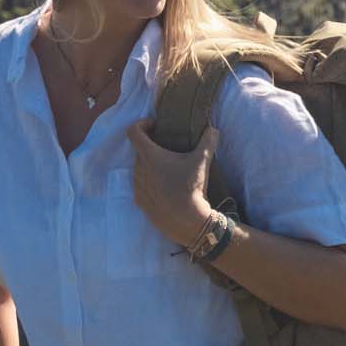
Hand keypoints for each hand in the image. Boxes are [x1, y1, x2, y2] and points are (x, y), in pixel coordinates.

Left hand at [126, 120, 218, 248]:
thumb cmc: (191, 188)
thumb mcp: (202, 162)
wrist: (186, 221)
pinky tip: (164, 187)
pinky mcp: (140, 201)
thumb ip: (207, 141)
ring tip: (168, 170)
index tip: (155, 126)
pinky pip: (140, 185)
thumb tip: (212, 129)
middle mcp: (138, 169)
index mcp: (149, 155)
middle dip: (151, 147)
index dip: (142, 124)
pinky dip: (149, 182)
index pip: (133, 131)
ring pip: (139, 168)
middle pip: (139, 150)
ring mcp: (137, 186)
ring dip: (149, 165)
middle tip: (167, 149)